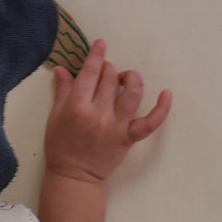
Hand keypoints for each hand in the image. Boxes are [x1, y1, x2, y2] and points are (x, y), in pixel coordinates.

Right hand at [44, 39, 171, 183]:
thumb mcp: (55, 117)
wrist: (74, 177)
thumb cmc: (60, 147)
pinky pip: (150, 122)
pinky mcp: (128, 138)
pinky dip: (162, 108)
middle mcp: (97, 114)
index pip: (90, 72)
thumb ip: (62, 91)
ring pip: (132, 92)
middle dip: (109, 69)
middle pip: (110, 78)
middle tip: (106, 72)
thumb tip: (63, 68)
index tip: (101, 44)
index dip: (96, 55)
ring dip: (131, 78)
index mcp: (76, 107)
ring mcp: (115, 126)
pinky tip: (167, 94)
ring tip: (125, 79)